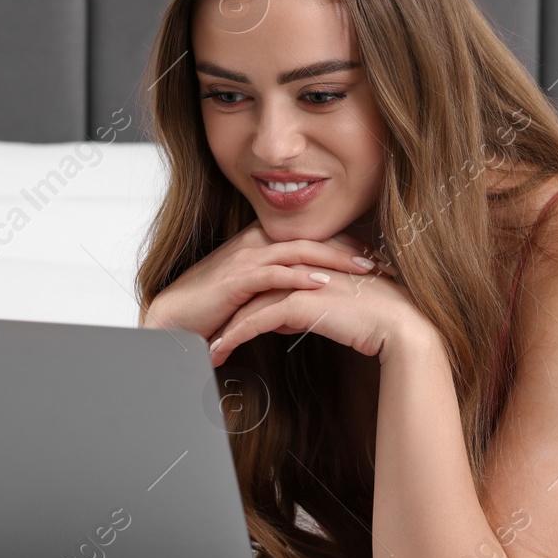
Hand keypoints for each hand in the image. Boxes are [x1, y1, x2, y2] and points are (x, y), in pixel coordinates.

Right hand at [141, 221, 388, 340]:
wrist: (173, 319)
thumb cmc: (213, 309)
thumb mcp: (254, 293)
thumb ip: (282, 289)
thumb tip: (311, 298)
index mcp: (262, 241)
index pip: (313, 237)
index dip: (348, 245)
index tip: (378, 256)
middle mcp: (257, 243)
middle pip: (314, 239)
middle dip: (352, 249)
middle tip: (384, 261)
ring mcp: (246, 259)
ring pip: (300, 251)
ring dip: (336, 261)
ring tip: (366, 270)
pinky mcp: (237, 279)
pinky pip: (275, 274)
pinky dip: (301, 278)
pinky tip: (324, 284)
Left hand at [208, 259, 434, 366]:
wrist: (402, 326)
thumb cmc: (380, 320)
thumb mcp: (336, 311)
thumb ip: (306, 307)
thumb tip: (282, 319)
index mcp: (313, 264)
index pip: (268, 279)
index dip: (244, 298)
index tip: (225, 316)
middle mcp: (303, 268)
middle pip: (254, 288)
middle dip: (228, 311)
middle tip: (208, 330)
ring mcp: (300, 282)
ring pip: (250, 304)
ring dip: (225, 326)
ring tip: (207, 347)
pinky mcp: (299, 303)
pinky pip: (256, 320)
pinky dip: (235, 335)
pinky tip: (220, 350)